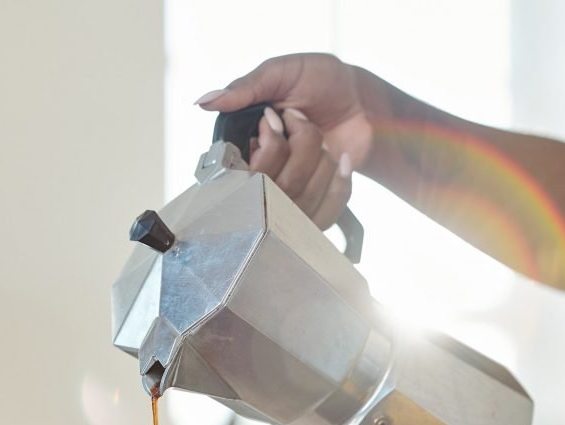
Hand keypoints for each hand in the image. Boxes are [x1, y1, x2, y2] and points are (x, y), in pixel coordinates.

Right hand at [197, 54, 372, 226]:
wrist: (361, 99)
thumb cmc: (320, 80)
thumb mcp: (280, 73)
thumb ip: (243, 88)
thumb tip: (202, 102)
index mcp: (246, 142)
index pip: (239, 168)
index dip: (264, 144)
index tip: (274, 118)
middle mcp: (264, 173)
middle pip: (275, 181)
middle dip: (299, 140)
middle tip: (300, 117)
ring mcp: (292, 193)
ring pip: (300, 193)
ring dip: (319, 155)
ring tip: (319, 134)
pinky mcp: (317, 207)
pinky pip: (323, 211)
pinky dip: (337, 180)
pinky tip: (339, 157)